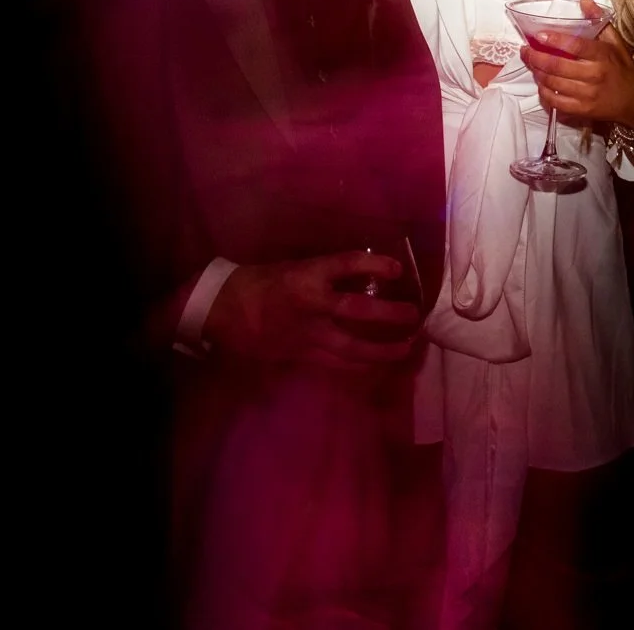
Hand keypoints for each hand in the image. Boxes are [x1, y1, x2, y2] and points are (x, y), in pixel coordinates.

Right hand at [201, 251, 420, 369]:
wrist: (219, 311)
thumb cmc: (255, 282)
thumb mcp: (289, 267)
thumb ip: (322, 274)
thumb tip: (360, 274)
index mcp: (305, 276)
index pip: (347, 265)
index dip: (375, 266)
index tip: (397, 268)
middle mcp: (310, 306)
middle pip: (358, 311)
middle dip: (390, 315)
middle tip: (414, 315)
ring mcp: (306, 335)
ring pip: (352, 347)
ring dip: (382, 350)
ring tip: (406, 349)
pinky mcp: (300, 357)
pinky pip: (335, 365)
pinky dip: (358, 366)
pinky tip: (375, 367)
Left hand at [521, 0, 633, 129]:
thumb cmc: (623, 68)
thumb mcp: (615, 41)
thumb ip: (597, 19)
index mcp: (602, 55)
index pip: (575, 46)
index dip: (554, 40)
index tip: (538, 35)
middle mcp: (594, 75)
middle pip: (558, 66)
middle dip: (536, 58)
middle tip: (526, 51)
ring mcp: (588, 94)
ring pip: (553, 84)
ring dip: (538, 74)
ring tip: (532, 66)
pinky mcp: (583, 110)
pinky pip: (557, 103)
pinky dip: (544, 94)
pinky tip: (541, 86)